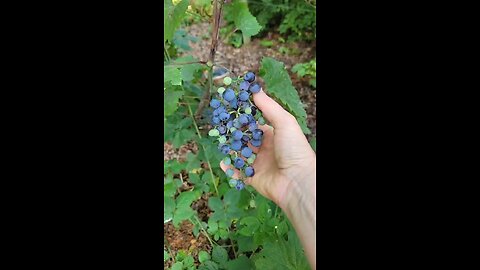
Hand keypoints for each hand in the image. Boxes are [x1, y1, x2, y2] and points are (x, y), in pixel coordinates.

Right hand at [220, 89, 314, 208]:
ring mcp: (259, 164)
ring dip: (230, 148)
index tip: (229, 108)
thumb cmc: (294, 149)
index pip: (254, 124)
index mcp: (274, 135)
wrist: (297, 181)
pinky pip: (239, 173)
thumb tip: (255, 89)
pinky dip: (230, 169)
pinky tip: (222, 161)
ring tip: (219, 141)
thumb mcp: (284, 122)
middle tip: (220, 125)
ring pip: (240, 154)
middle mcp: (266, 149)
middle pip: (245, 139)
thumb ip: (268, 106)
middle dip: (233, 133)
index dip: (243, 116)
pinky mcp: (254, 178)